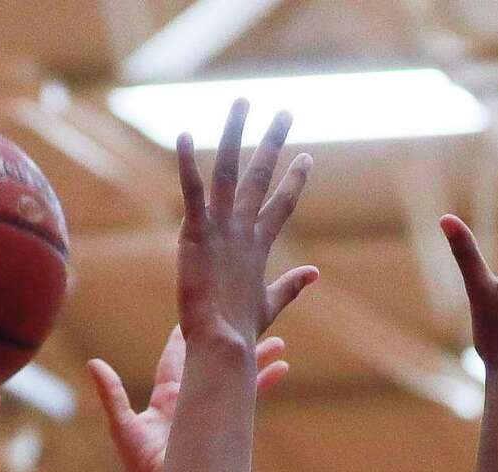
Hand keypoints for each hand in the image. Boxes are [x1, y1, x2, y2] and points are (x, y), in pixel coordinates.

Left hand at [87, 325, 290, 471]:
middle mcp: (191, 400)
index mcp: (167, 397)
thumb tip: (93, 363)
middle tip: (241, 320)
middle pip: (213, 361)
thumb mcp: (124, 427)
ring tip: (278, 342)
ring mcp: (211, 412)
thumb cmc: (144, 467)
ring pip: (237, 376)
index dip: (184, 336)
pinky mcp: (227, 424)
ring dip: (254, 359)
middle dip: (227, 342)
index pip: (176, 357)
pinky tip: (282, 368)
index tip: (194, 313)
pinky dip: (264, 382)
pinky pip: (249, 398)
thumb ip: (111, 394)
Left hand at [175, 100, 317, 350]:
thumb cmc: (241, 332)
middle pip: (262, 176)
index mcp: (259, 247)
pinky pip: (191, 190)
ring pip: (229, 170)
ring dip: (235, 133)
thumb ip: (291, 286)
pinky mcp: (196, 233)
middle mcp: (243, 230)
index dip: (295, 180)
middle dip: (274, 142)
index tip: (307, 157)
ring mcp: (221, 228)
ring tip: (242, 102)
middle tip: (284, 112)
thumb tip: (315, 273)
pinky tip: (182, 134)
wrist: (222, 343)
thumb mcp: (269, 306)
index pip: (282, 205)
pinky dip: (185, 162)